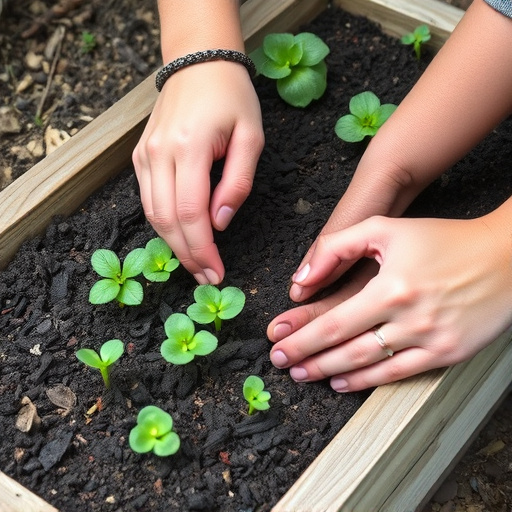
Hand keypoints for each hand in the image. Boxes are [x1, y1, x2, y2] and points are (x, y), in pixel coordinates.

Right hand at [132, 61, 263, 283]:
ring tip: (196, 264)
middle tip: (207, 277)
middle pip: (167, 221)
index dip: (203, 250)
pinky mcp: (140, 157)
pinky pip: (148, 199)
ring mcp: (144, 155)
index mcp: (189, 148)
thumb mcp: (251, 137)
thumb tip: (220, 222)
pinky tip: (181, 236)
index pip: (191, 214)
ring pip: (152, 215)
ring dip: (173, 245)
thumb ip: (238, 183)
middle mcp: (159, 154)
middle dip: (187, 256)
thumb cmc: (231, 98)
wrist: (198, 63)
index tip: (216, 273)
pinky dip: (164, 223)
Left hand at [267, 213, 511, 391]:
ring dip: (331, 373)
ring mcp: (431, 339)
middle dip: (308, 359)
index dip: (302, 339)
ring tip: (305, 375)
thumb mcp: (385, 228)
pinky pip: (399, 374)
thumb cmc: (443, 239)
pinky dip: (367, 381)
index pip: (334, 322)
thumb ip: (337, 246)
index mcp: (391, 287)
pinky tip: (343, 382)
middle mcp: (409, 318)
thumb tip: (303, 280)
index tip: (279, 346)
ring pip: (369, 365)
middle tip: (283, 365)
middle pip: (346, 348)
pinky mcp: (448, 353)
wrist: (504, 257)